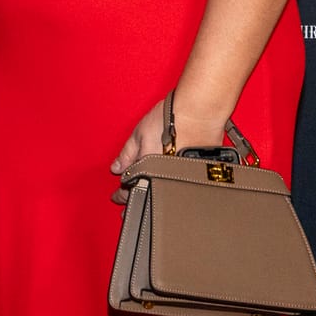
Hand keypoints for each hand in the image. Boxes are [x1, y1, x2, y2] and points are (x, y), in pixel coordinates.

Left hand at [108, 94, 230, 202]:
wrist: (199, 113)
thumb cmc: (170, 119)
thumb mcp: (140, 134)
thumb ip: (127, 154)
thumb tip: (116, 168)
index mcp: (146, 172)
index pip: (128, 192)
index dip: (120, 195)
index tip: (117, 196)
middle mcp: (163, 179)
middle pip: (147, 197)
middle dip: (137, 199)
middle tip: (129, 203)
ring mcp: (181, 178)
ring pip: (163, 194)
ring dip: (154, 193)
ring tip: (150, 191)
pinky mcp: (197, 174)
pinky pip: (181, 186)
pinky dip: (173, 185)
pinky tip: (170, 181)